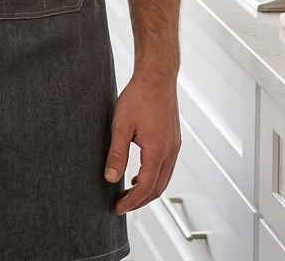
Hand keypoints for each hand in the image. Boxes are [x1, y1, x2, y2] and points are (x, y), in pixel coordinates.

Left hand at [104, 70, 180, 214]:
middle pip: (158, 188)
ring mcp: (174, 146)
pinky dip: (154, 177)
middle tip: (121, 205)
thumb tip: (110, 178)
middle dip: (140, 201)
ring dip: (148, 190)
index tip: (117, 208)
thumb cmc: (138, 96)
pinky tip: (139, 175)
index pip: (146, 187)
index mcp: (158, 150)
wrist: (157, 76)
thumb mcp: (121, 125)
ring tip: (128, 194)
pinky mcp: (173, 140)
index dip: (131, 202)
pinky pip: (166, 167)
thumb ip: (116, 154)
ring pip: (164, 179)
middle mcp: (170, 152)